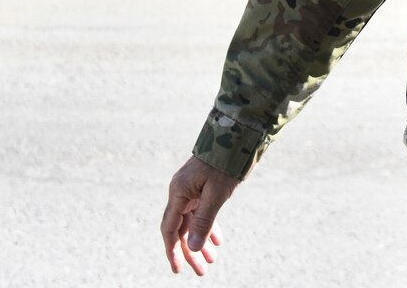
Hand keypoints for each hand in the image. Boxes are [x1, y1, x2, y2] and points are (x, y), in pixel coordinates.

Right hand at [160, 155, 239, 275]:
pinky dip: (208, 225)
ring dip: (201, 240)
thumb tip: (192, 248)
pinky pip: (201, 211)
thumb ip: (204, 221)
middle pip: (181, 228)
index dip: (172, 250)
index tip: (178, 269)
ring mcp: (191, 188)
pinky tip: (218, 240)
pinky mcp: (202, 186)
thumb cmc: (225, 164)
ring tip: (212, 259)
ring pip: (192, 221)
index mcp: (178, 192)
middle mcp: (181, 191)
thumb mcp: (216, 195)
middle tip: (202, 271)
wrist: (236, 135)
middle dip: (190, 250)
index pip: (170, 229)